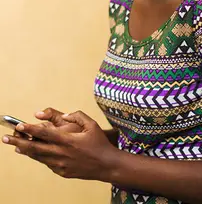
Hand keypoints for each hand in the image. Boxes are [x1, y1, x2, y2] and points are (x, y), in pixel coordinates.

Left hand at [2, 111, 117, 180]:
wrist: (106, 165)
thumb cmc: (99, 143)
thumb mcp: (91, 124)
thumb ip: (77, 115)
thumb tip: (64, 114)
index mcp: (68, 140)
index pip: (44, 134)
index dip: (29, 129)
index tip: (19, 125)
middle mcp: (61, 153)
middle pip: (34, 148)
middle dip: (18, 142)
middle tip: (5, 137)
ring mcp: (60, 165)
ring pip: (38, 157)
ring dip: (25, 150)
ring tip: (14, 145)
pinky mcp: (61, 172)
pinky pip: (47, 163)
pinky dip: (38, 156)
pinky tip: (33, 152)